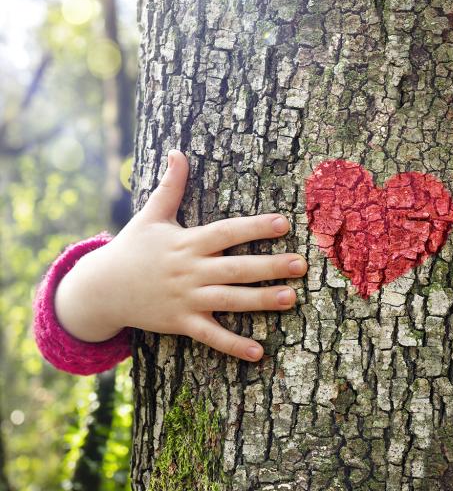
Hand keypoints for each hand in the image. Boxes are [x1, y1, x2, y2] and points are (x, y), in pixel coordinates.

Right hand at [54, 150, 306, 361]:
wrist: (100, 289)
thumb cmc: (131, 248)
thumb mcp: (150, 216)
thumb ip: (170, 186)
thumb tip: (178, 151)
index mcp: (187, 242)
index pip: (226, 232)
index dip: (254, 227)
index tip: (283, 223)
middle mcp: (190, 270)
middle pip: (236, 268)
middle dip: (270, 266)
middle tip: (301, 264)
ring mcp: (186, 299)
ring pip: (230, 301)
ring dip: (261, 301)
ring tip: (291, 298)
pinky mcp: (181, 323)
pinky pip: (211, 336)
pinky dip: (233, 345)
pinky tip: (259, 353)